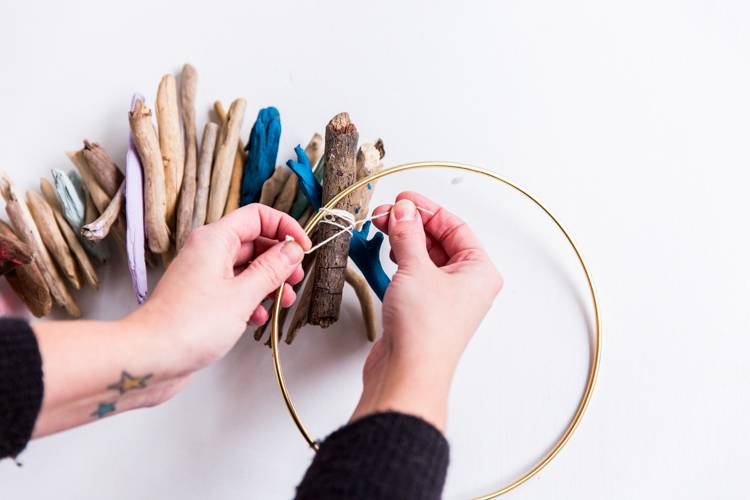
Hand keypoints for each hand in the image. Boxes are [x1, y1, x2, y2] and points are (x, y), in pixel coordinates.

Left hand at [128, 203, 310, 375]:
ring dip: (269, 283)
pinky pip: (235, 289)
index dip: (284, 227)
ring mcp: (204, 275)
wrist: (150, 357)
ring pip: (247, 268)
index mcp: (215, 240)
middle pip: (254, 242)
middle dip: (279, 259)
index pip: (258, 216)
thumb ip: (272, 269)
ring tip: (282, 301)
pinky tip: (258, 317)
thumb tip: (292, 250)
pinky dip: (251, 299)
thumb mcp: (242, 295)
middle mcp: (208, 252)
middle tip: (294, 278)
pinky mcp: (203, 298)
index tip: (303, 247)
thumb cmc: (187, 325)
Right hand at [350, 192, 502, 430]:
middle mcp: (466, 284)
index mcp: (479, 271)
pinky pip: (414, 275)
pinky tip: (386, 252)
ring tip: (382, 227)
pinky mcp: (423, 309)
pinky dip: (400, 261)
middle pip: (440, 241)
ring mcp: (445, 298)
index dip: (428, 210)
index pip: (455, 227)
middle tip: (386, 213)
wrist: (407, 373)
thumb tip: (405, 211)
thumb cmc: (424, 330)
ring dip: (403, 241)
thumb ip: (408, 234)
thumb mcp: (415, 269)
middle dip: (412, 224)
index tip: (404, 199)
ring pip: (425, 257)